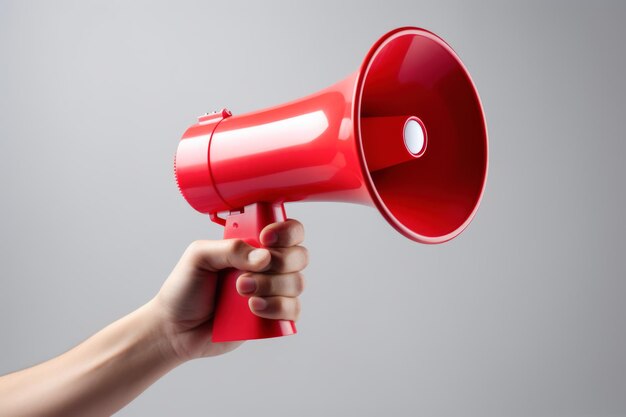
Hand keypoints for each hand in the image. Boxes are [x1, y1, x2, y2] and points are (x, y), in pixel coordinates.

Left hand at [151, 219, 306, 360]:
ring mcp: (272, 292)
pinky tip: (254, 310)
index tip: (266, 239)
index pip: (288, 230)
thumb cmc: (185, 289)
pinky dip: (277, 309)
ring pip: (296, 284)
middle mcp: (267, 266)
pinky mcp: (272, 317)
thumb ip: (230, 249)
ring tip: (242, 295)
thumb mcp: (199, 256)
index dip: (286, 232)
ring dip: (271, 288)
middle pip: (299, 256)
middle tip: (243, 277)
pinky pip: (292, 311)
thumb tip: (264, 256)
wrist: (174, 328)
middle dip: (277, 264)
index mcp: (253, 245)